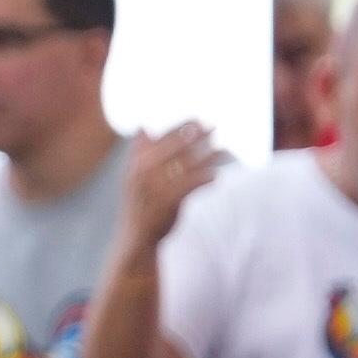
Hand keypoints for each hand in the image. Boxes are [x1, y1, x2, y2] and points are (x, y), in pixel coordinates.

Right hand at [119, 122, 221, 250]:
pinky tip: (216, 175)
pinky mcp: (166, 201)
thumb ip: (140, 153)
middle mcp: (142, 172)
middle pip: (174, 148)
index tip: (197, 119)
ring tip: (224, 150)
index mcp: (135, 163)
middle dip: (196, 136)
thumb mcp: (134, 176)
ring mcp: (154, 186)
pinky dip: (204, 179)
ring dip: (207, 155)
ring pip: (186, 165)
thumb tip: (143, 127)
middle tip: (214, 126)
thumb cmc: (139, 204)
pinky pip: (190, 185)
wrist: (135, 237)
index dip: (179, 127)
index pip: (159, 139)